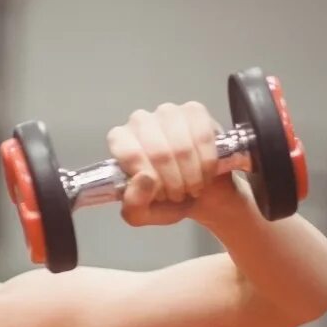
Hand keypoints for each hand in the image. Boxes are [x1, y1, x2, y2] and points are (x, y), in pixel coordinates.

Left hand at [106, 101, 235, 226]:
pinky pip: (203, 137)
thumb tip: (145, 179)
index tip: (160, 194)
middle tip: (177, 194)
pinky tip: (205, 174)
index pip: (131, 154)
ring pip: (182, 146)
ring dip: (190, 175)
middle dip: (172, 182)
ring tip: (190, 187)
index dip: (150, 180)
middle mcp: (139, 121)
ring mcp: (167, 112)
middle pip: (158, 152)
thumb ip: (134, 204)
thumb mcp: (142, 214)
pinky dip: (206, 163)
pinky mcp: (195, 111)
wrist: (199, 194)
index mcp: (119, 141)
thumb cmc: (165, 200)